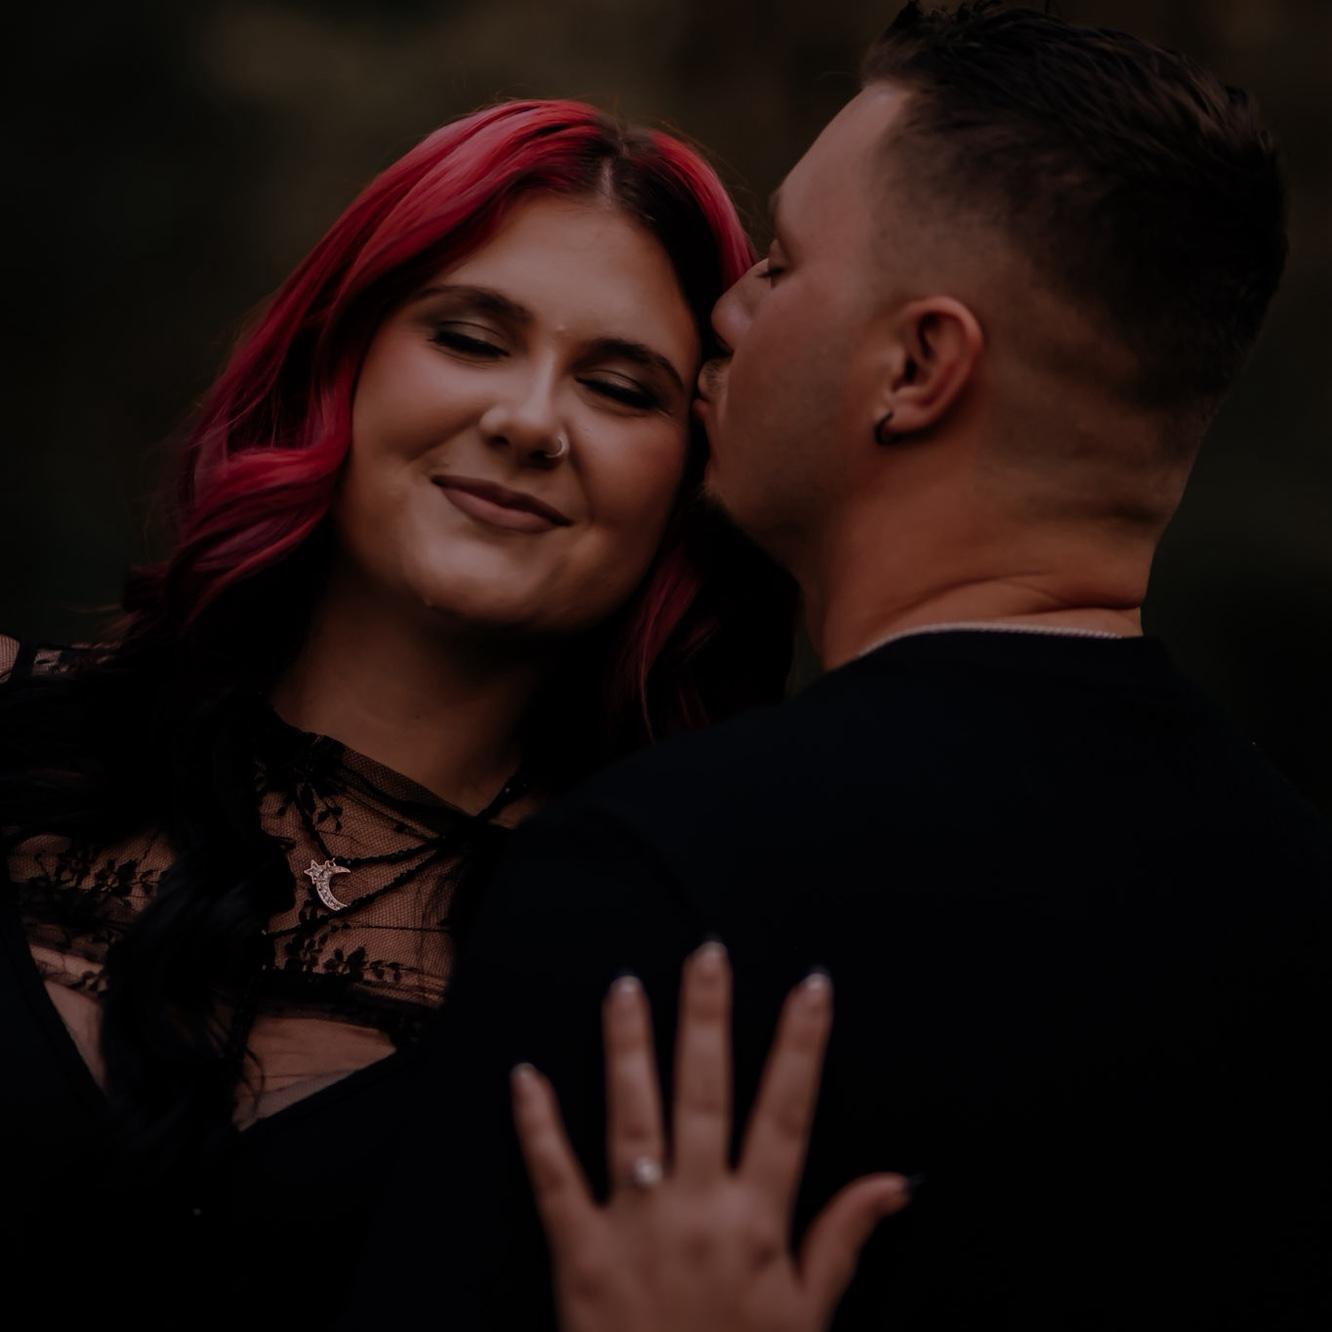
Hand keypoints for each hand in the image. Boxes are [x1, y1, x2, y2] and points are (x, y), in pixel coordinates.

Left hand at [510, 942, 910, 1331]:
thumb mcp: (811, 1320)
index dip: (801, 1043)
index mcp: (757, 1221)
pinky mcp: (579, 1252)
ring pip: (631, 1114)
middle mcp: (697, 1207)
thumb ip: (844, 1240)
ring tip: (626, 986)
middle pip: (705, 1091)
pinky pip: (553, 1177)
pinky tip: (526, 1075)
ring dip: (628, 1046)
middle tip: (707, 954)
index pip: (787, 1111)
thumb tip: (894, 1181)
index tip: (810, 986)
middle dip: (708, 1016)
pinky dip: (537, 1125)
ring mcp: (634, 1223)